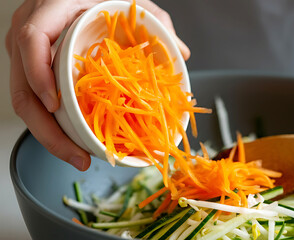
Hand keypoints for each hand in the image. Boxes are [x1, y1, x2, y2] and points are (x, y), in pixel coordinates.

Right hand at [6, 0, 189, 170]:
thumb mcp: (130, 0)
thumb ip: (155, 21)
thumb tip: (181, 53)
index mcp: (50, 10)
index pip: (30, 40)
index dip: (38, 74)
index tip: (56, 104)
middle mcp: (31, 34)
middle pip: (21, 86)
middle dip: (45, 129)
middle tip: (76, 154)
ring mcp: (27, 55)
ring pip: (26, 102)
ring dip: (49, 136)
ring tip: (78, 157)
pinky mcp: (33, 70)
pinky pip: (36, 101)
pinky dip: (52, 124)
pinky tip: (73, 142)